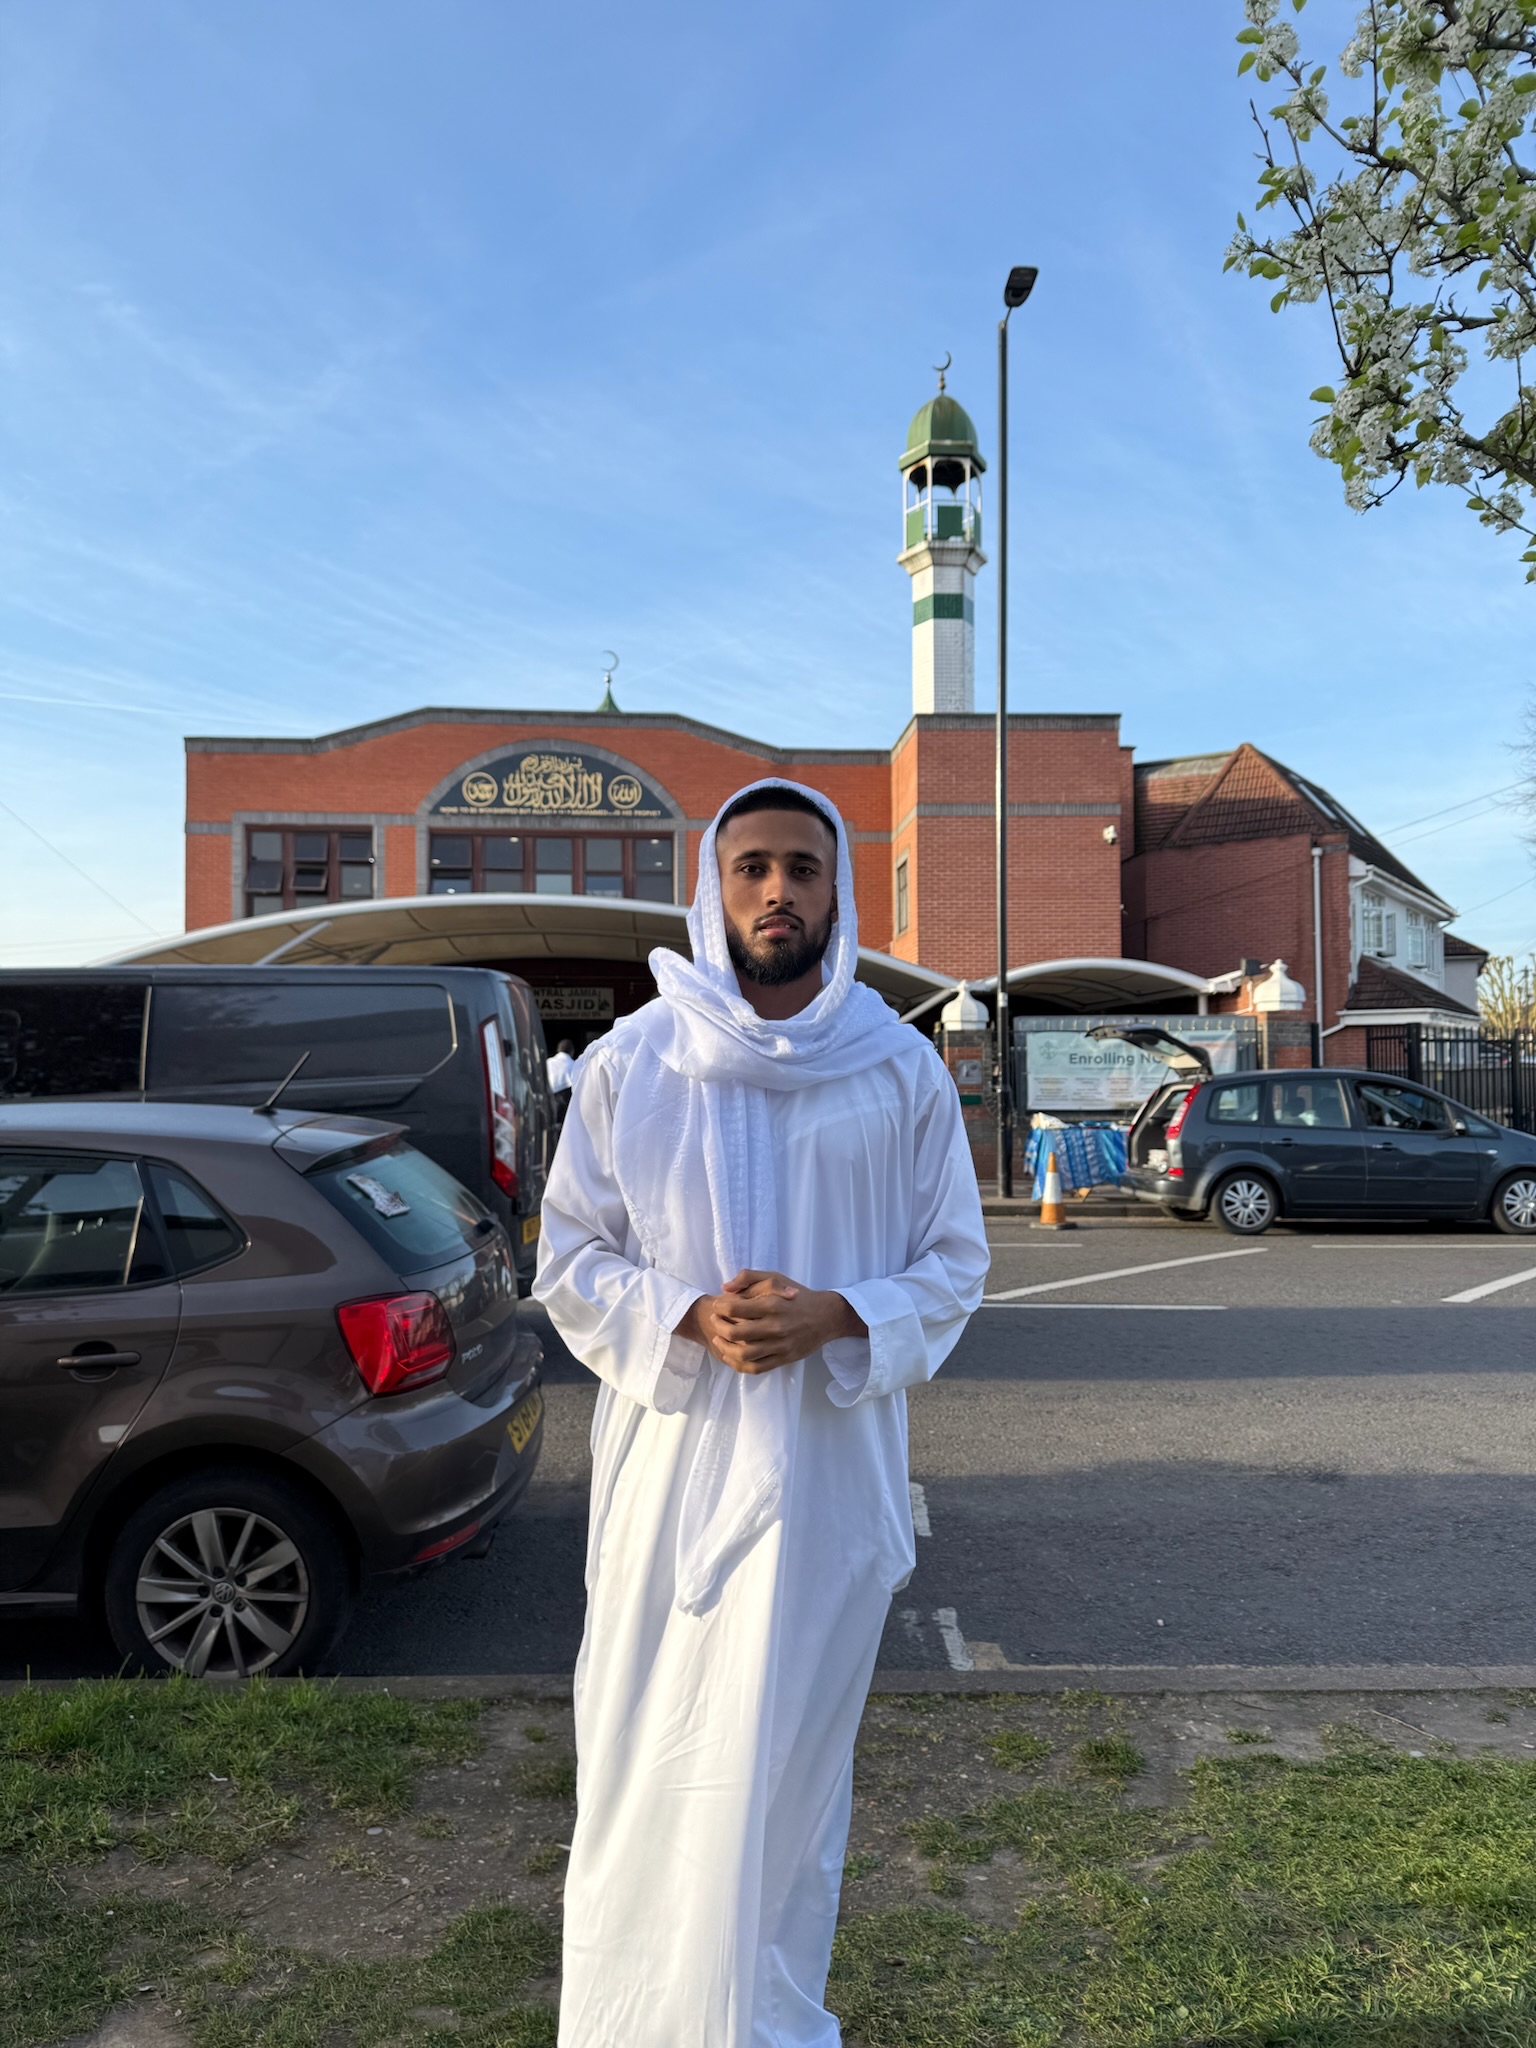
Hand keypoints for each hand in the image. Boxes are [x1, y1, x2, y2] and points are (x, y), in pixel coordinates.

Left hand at [676, 1270, 866, 1374]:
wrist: (826, 1316)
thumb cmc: (797, 1295)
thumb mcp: (775, 1278)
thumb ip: (748, 1278)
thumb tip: (725, 1288)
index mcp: (773, 1304)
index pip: (736, 1308)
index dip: (720, 1307)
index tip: (717, 1306)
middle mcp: (776, 1326)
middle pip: (736, 1333)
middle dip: (719, 1326)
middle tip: (715, 1321)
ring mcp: (780, 1346)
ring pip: (744, 1354)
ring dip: (725, 1348)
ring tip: (719, 1339)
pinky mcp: (784, 1359)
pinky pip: (756, 1368)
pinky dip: (738, 1365)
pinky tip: (731, 1355)